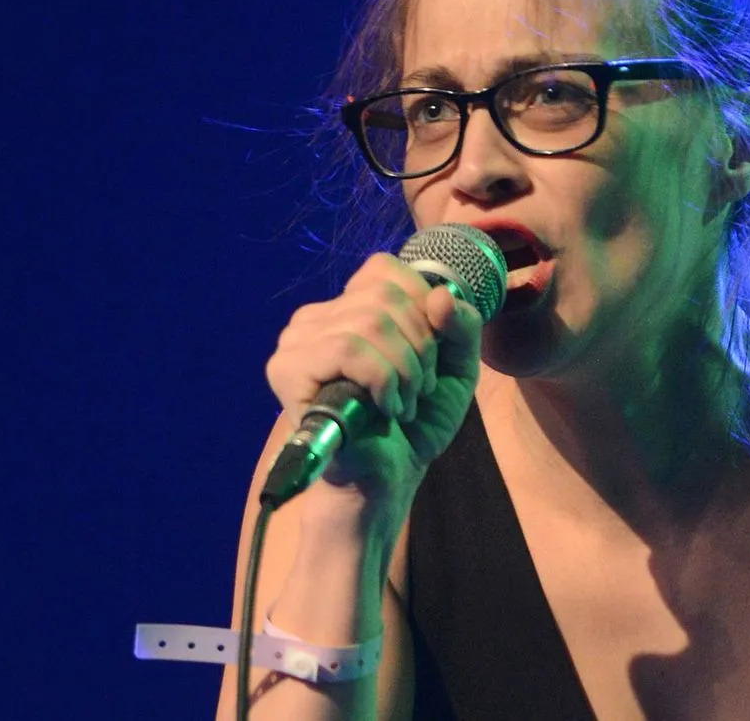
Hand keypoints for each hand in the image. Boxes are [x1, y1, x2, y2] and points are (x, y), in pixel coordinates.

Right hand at [264, 252, 482, 509]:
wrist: (387, 480)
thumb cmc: (414, 423)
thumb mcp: (455, 367)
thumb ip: (460, 325)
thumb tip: (440, 295)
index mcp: (349, 308)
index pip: (387, 270)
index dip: (423, 308)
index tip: (431, 355)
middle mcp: (316, 318)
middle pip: (385, 294)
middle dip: (421, 345)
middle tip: (419, 389)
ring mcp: (297, 341)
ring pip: (369, 321)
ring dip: (405, 369)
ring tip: (403, 404)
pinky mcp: (288, 371)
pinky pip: (348, 349)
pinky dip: (383, 380)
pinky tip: (386, 410)